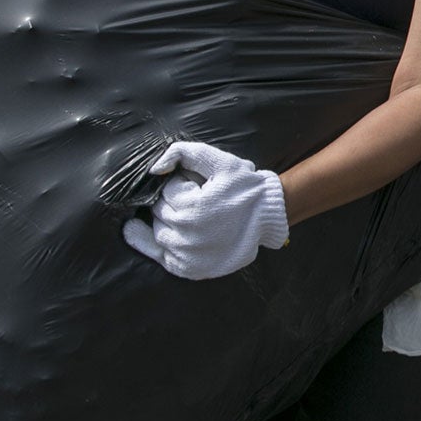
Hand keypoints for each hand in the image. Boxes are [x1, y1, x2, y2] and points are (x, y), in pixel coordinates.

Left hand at [123, 140, 288, 279]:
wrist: (269, 219)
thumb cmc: (245, 187)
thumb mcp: (221, 161)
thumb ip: (183, 152)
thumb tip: (154, 169)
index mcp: (193, 207)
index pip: (167, 190)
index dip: (181, 182)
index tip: (198, 185)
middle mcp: (186, 235)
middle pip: (159, 211)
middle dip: (172, 201)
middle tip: (195, 199)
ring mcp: (187, 255)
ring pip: (158, 232)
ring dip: (165, 220)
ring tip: (187, 214)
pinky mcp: (189, 268)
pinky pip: (161, 256)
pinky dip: (155, 244)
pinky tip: (151, 232)